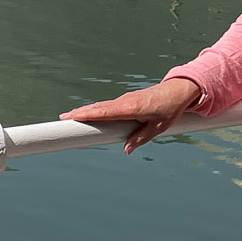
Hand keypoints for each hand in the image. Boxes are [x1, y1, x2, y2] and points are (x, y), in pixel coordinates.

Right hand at [59, 77, 201, 154]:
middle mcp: (125, 102)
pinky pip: (108, 106)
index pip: (105, 112)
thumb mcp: (158, 127)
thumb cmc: (170, 109)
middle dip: (80, 112)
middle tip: (62, 118)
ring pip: (102, 106)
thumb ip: (141, 138)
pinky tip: (88, 114)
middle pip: (98, 108)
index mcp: (131, 108)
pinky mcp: (126, 100)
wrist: (178, 91)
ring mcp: (125, 99)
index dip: (88, 114)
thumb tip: (127, 149)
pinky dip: (96, 109)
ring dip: (86, 110)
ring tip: (69, 117)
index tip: (72, 117)